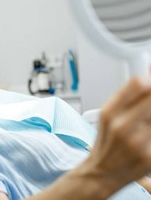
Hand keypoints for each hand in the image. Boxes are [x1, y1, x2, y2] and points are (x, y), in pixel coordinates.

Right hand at [87, 77, 150, 191]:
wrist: (103, 171)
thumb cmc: (106, 142)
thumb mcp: (107, 115)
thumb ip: (126, 96)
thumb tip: (147, 77)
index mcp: (109, 113)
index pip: (138, 84)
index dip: (149, 81)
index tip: (150, 84)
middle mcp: (122, 127)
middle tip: (147, 108)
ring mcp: (138, 143)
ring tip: (146, 122)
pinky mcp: (150, 158)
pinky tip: (147, 134)